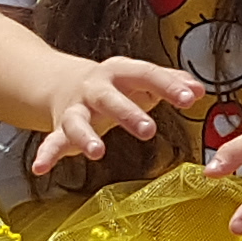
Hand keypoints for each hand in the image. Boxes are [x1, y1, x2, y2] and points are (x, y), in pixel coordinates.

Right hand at [32, 49, 199, 175]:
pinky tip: (41, 168)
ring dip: (86, 136)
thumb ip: (170, 83)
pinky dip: (46, 155)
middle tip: (148, 130)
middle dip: (128, 113)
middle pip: (110, 98)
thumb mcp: (140, 79)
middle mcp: (95, 88)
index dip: (169, 86)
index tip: (190, 98)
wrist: (63, 82)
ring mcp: (76, 108)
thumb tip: (200, 90)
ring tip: (96, 152)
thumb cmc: (114, 85)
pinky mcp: (60, 129)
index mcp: (120, 72)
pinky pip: (51, 142)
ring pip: (78, 121)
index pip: (147, 75)